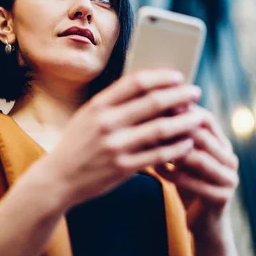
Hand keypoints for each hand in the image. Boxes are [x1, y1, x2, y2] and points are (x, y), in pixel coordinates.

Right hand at [36, 69, 203, 209]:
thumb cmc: (76, 145)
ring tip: (198, 118)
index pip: (136, 83)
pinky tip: (187, 144)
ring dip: (184, 122)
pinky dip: (176, 149)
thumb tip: (148, 87)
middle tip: (196, 93)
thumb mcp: (87, 116)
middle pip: (153, 103)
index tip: (178, 77)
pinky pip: (158, 156)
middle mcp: (106, 123)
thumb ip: (113, 103)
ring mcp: (115, 146)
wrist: (57, 178)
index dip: (161, 77)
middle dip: (180, 96)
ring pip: (160, 129)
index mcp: (98, 105)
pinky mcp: (123, 168)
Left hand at [154, 104, 239, 240]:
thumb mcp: (180, 158)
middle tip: (153, 125)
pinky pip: (198, 185)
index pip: (207, 119)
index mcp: (222, 145)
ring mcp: (229, 179)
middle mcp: (230, 159)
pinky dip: (176, 176)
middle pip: (205, 137)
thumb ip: (173, 138)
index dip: (185, 111)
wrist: (202, 222)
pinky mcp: (223, 199)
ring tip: (155, 147)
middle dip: (178, 130)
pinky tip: (159, 170)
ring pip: (202, 160)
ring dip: (176, 152)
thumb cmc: (187, 184)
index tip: (159, 105)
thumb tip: (150, 111)